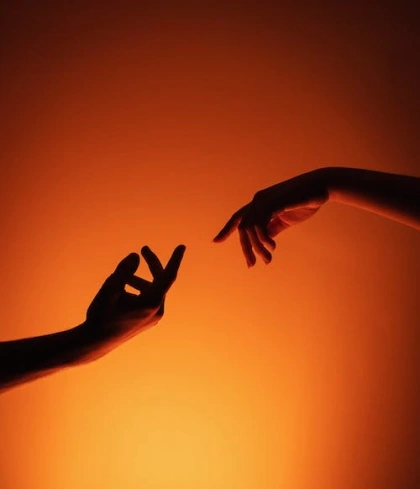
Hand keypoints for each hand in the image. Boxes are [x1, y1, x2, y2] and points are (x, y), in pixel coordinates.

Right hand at [83, 245, 185, 351]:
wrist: (94, 342)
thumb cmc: (101, 315)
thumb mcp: (110, 287)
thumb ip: (124, 270)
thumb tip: (135, 256)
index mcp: (151, 303)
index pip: (168, 276)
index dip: (175, 259)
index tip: (182, 246)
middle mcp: (157, 311)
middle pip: (159, 280)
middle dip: (151, 264)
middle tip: (143, 249)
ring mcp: (153, 317)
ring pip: (152, 290)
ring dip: (138, 279)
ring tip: (122, 277)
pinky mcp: (147, 320)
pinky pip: (148, 299)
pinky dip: (138, 290)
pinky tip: (122, 290)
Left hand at [213, 168, 328, 266]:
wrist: (321, 188)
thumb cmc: (304, 202)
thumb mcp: (285, 220)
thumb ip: (272, 229)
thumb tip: (263, 242)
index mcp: (260, 204)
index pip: (238, 218)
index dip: (227, 229)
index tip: (216, 241)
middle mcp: (258, 201)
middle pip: (242, 228)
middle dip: (245, 249)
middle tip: (251, 265)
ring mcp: (264, 200)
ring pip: (249, 229)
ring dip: (257, 248)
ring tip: (268, 259)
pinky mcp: (272, 203)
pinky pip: (259, 225)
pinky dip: (263, 239)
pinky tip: (272, 247)